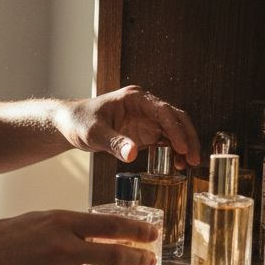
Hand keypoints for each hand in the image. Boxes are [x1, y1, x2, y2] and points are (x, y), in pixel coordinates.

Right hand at [0, 210, 159, 264]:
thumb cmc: (4, 238)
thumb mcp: (39, 219)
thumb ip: (68, 225)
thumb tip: (98, 232)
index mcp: (61, 221)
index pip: (111, 225)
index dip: (136, 231)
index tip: (151, 234)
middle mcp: (63, 247)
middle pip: (115, 254)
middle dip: (139, 258)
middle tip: (150, 260)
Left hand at [56, 86, 200, 168]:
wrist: (70, 124)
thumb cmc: (79, 122)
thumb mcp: (94, 133)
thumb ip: (114, 142)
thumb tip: (132, 154)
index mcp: (135, 98)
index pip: (163, 111)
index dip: (176, 129)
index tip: (183, 147)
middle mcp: (145, 106)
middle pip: (175, 118)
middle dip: (187, 137)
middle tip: (194, 159)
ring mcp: (147, 119)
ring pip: (174, 130)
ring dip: (184, 145)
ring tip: (188, 165)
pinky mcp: (145, 132)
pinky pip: (165, 140)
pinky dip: (174, 151)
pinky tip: (178, 165)